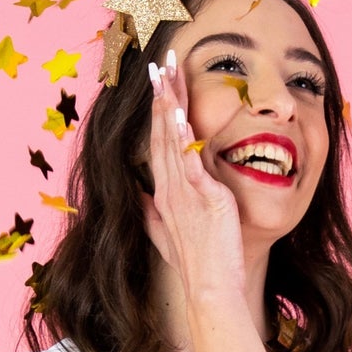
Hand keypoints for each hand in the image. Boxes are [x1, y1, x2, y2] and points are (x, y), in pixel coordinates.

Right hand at [141, 45, 248, 305]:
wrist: (208, 289)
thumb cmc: (195, 265)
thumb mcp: (167, 236)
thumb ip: (153, 214)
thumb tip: (143, 197)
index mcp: (163, 193)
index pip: (158, 142)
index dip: (157, 111)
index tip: (158, 82)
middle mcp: (169, 188)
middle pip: (162, 132)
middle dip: (161, 94)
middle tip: (159, 61)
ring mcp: (184, 192)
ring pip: (173, 138)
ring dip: (170, 103)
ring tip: (166, 72)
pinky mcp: (204, 198)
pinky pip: (191, 161)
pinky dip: (184, 137)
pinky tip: (181, 114)